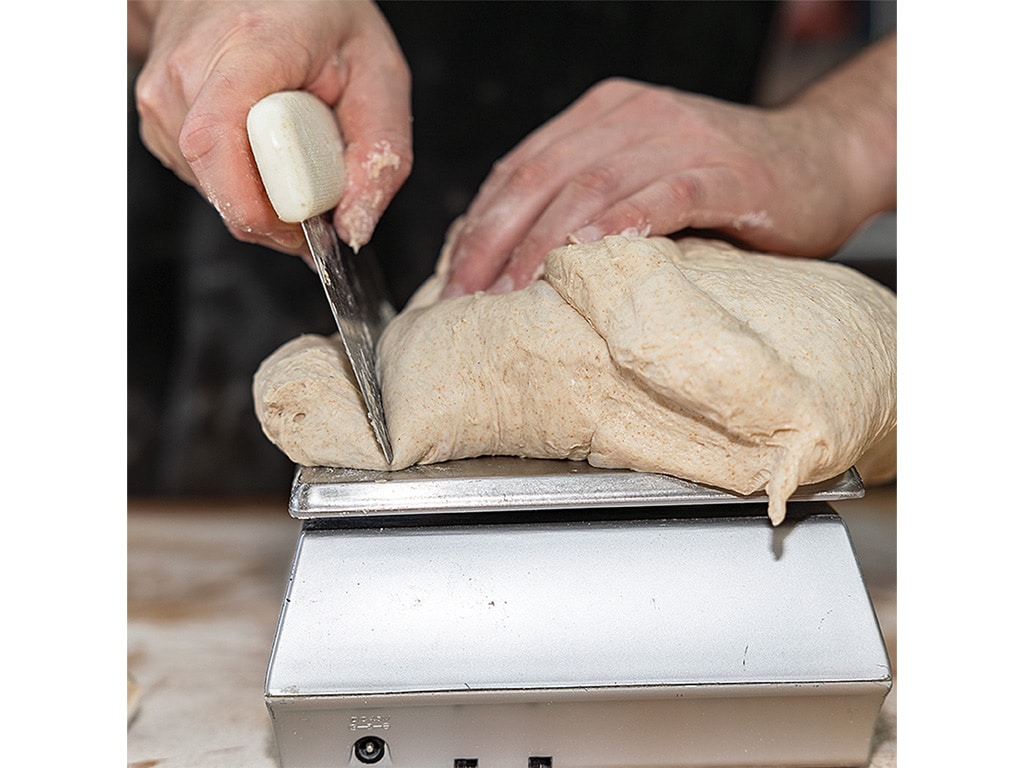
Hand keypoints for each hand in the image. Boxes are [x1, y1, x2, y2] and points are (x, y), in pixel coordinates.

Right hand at [129, 0, 411, 255]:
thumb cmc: (315, 14)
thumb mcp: (378, 73)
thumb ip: (381, 154)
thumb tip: (355, 228)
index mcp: (246, 49)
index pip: (218, 146)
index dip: (261, 210)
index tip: (306, 230)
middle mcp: (187, 71)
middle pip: (218, 182)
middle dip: (275, 211)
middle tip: (316, 182)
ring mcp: (162, 94)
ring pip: (210, 190)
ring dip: (259, 194)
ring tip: (287, 143)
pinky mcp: (156, 117)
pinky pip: (200, 179)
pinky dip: (239, 180)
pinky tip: (260, 142)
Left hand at [442, 36, 894, 296]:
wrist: (824, 158)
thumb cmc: (729, 185)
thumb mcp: (644, 181)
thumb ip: (589, 204)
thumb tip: (518, 266)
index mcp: (604, 115)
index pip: (520, 167)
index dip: (479, 224)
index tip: (452, 277)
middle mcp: (634, 116)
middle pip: (541, 177)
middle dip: (493, 241)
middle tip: (464, 299)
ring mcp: (681, 139)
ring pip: (590, 188)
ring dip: (542, 245)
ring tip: (511, 295)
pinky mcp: (726, 171)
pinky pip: (662, 197)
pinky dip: (621, 227)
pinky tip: (590, 258)